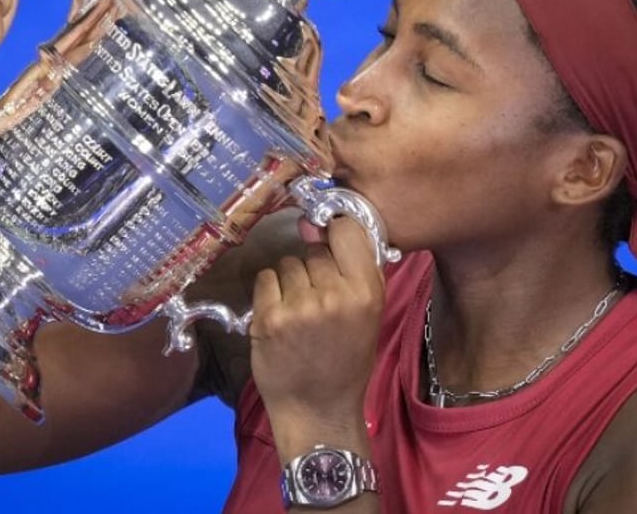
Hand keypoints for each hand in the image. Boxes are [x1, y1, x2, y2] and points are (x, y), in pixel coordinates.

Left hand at [249, 216, 384, 450]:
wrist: (319, 410)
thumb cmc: (346, 362)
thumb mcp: (370, 315)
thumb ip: (357, 271)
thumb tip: (326, 225)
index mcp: (366, 293)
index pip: (348, 231)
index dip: (335, 233)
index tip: (330, 242)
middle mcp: (334, 295)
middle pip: (314, 251)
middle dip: (312, 270)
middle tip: (316, 301)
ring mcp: (300, 306)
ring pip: (288, 263)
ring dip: (289, 282)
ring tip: (298, 313)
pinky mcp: (269, 317)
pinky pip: (266, 279)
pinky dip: (269, 293)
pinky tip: (280, 316)